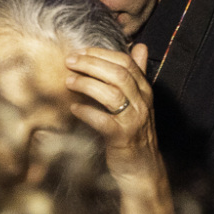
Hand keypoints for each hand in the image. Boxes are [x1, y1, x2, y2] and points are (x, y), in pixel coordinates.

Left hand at [67, 44, 161, 180]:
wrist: (142, 167)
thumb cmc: (135, 131)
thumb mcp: (139, 100)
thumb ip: (138, 74)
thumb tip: (140, 46)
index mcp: (145, 91)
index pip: (126, 63)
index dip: (101, 54)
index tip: (80, 52)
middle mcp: (142, 103)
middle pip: (118, 74)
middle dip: (91, 64)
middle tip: (69, 62)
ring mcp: (134, 120)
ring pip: (112, 94)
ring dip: (87, 84)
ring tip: (69, 82)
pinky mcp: (123, 138)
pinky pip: (104, 121)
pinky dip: (87, 112)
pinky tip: (74, 109)